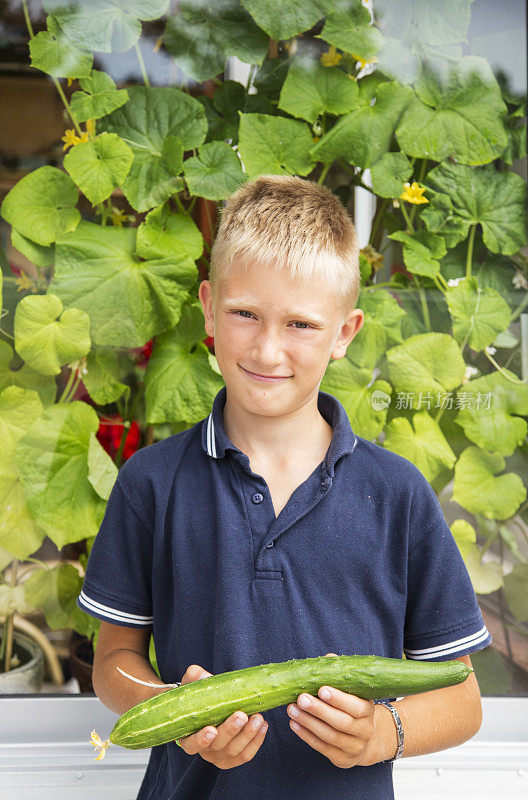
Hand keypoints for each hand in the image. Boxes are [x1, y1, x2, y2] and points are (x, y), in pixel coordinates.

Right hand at [175, 664, 267, 769]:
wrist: (211, 706)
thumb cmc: (199, 697)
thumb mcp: (192, 685)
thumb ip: (195, 678)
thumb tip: (203, 675)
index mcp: (189, 736)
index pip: (192, 745)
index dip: (201, 740)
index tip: (211, 729)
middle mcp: (204, 750)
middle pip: (218, 746)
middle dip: (231, 730)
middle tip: (242, 715)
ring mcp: (220, 756)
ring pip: (235, 751)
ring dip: (248, 735)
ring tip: (258, 717)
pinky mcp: (234, 758)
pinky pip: (246, 754)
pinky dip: (256, 741)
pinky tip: (263, 725)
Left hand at [286, 653, 375, 768]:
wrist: (363, 738)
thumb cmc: (352, 706)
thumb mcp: (352, 691)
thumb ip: (340, 675)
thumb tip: (328, 658)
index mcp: (368, 711)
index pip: (357, 707)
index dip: (339, 699)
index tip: (321, 689)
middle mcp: (364, 731)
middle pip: (342, 723)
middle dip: (319, 710)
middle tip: (301, 698)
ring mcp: (354, 747)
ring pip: (330, 737)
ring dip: (308, 722)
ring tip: (292, 710)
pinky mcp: (342, 759)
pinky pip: (322, 748)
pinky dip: (306, 736)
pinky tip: (294, 724)